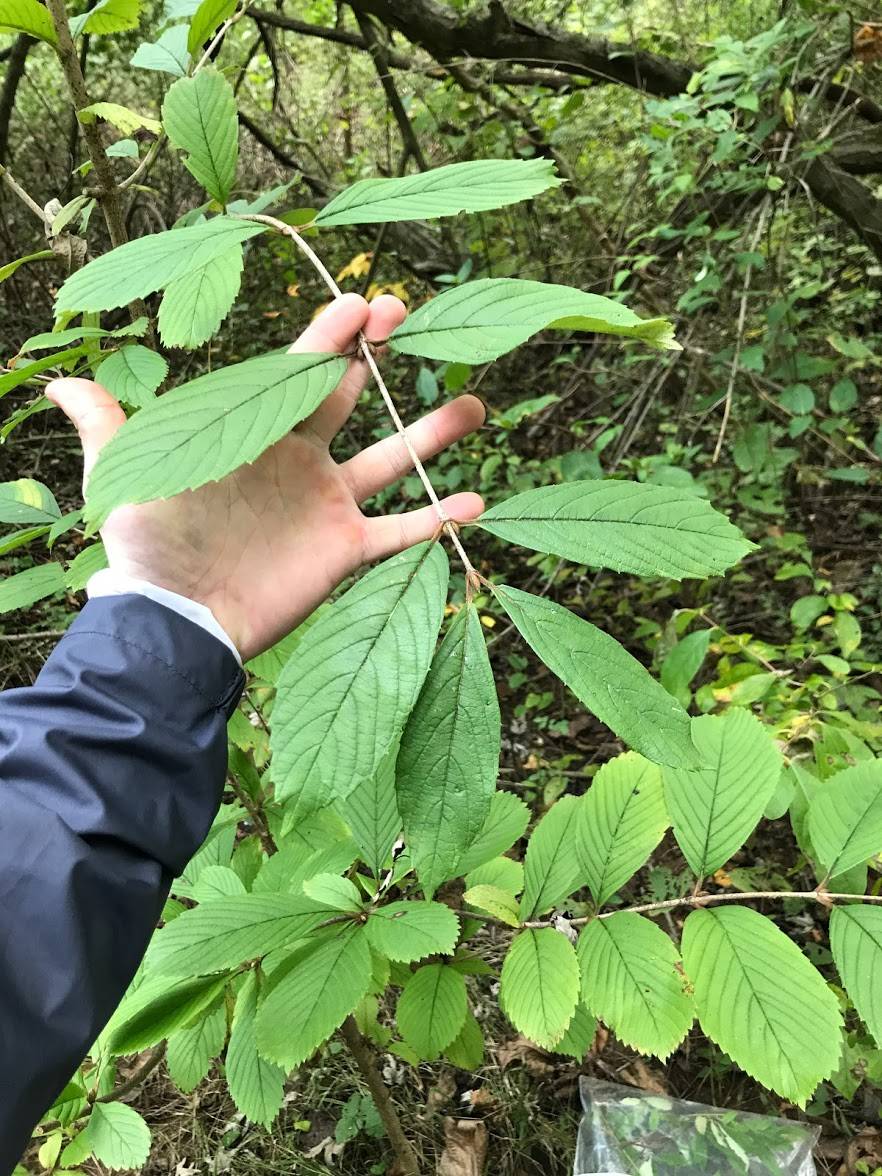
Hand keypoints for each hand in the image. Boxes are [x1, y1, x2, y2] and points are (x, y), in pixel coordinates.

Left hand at [46, 294, 484, 660]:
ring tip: (476, 402)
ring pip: (391, 457)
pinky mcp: (344, 550)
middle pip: (350, 396)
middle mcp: (299, 459)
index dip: (328, 335)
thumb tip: (54, 384)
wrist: (178, 619)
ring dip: (433, 430)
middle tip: (408, 312)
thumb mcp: (124, 476)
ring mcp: (326, 504)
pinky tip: (476, 504)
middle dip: (378, 353)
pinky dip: (438, 520)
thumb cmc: (150, 544)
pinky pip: (401, 532)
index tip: (363, 301)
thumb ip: (108, 425)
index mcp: (255, 432)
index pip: (297, 372)